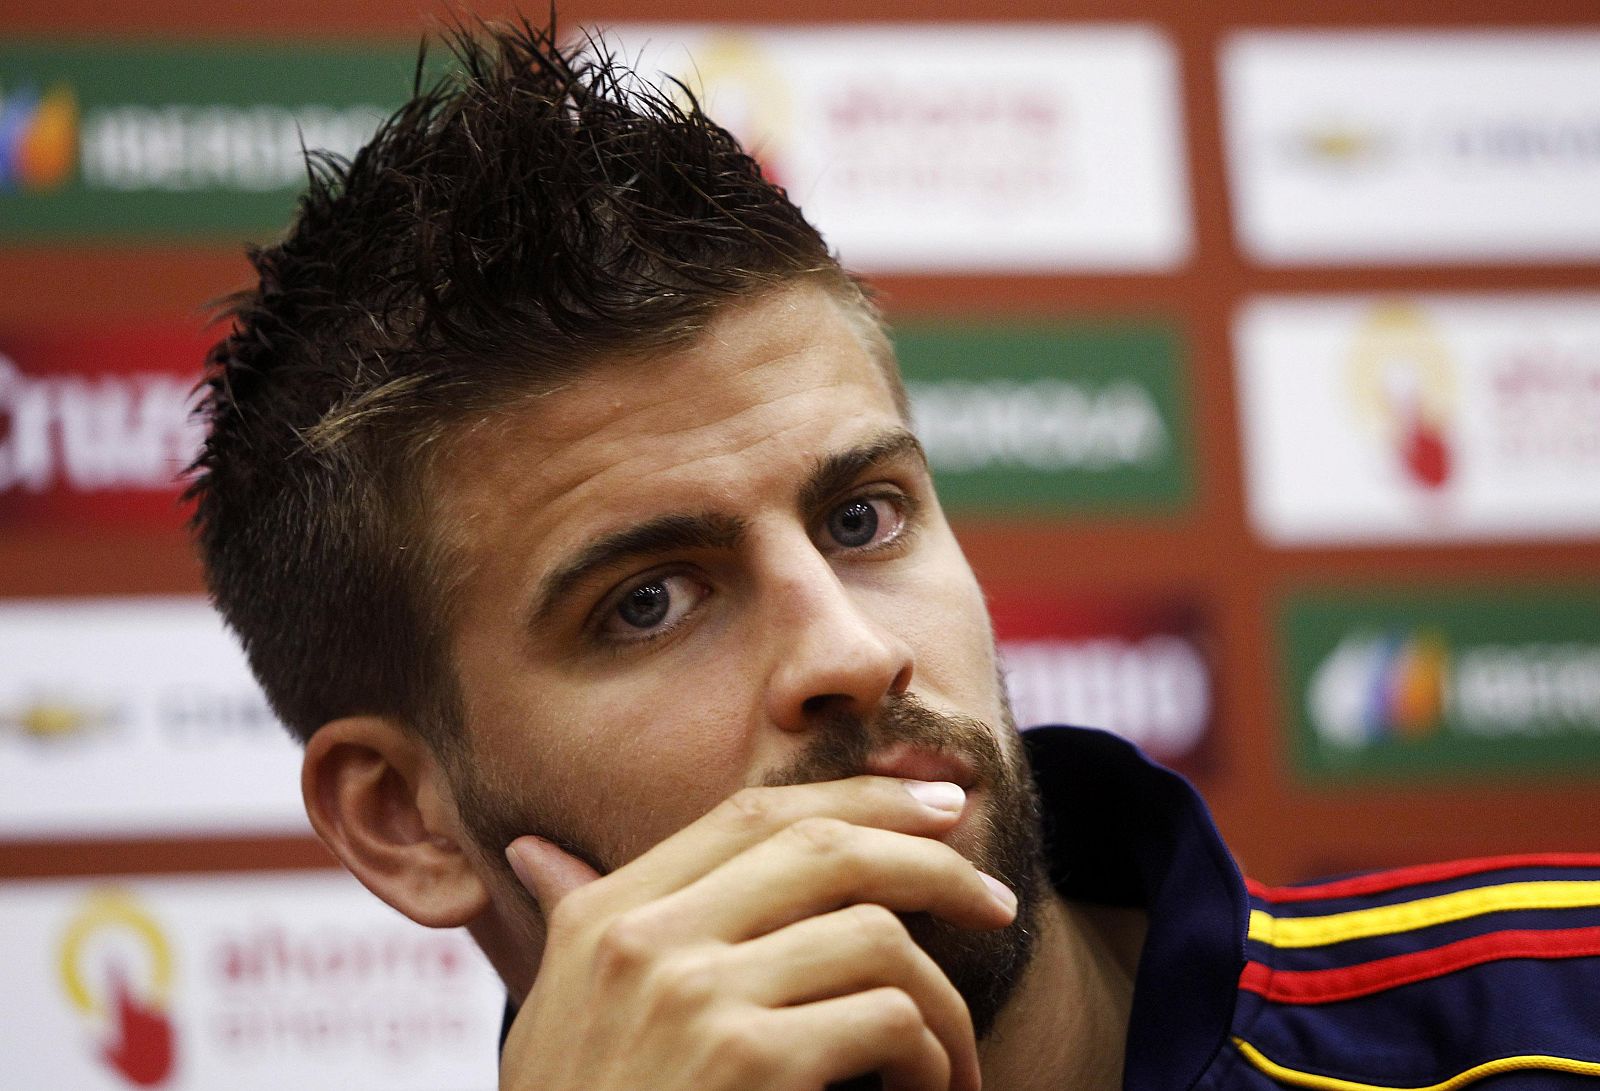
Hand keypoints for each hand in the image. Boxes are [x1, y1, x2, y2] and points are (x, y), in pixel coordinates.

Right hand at [499, 776, 1017, 1090]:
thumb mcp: (555, 1019)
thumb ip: (572, 924)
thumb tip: (536, 855)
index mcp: (605, 917)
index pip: (750, 814)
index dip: (857, 797)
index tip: (934, 809)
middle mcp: (644, 941)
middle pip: (826, 849)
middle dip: (931, 864)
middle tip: (993, 900)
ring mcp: (695, 1000)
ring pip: (876, 937)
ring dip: (942, 999)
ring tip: (952, 1056)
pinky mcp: (751, 1065)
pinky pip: (889, 1021)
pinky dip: (931, 1060)